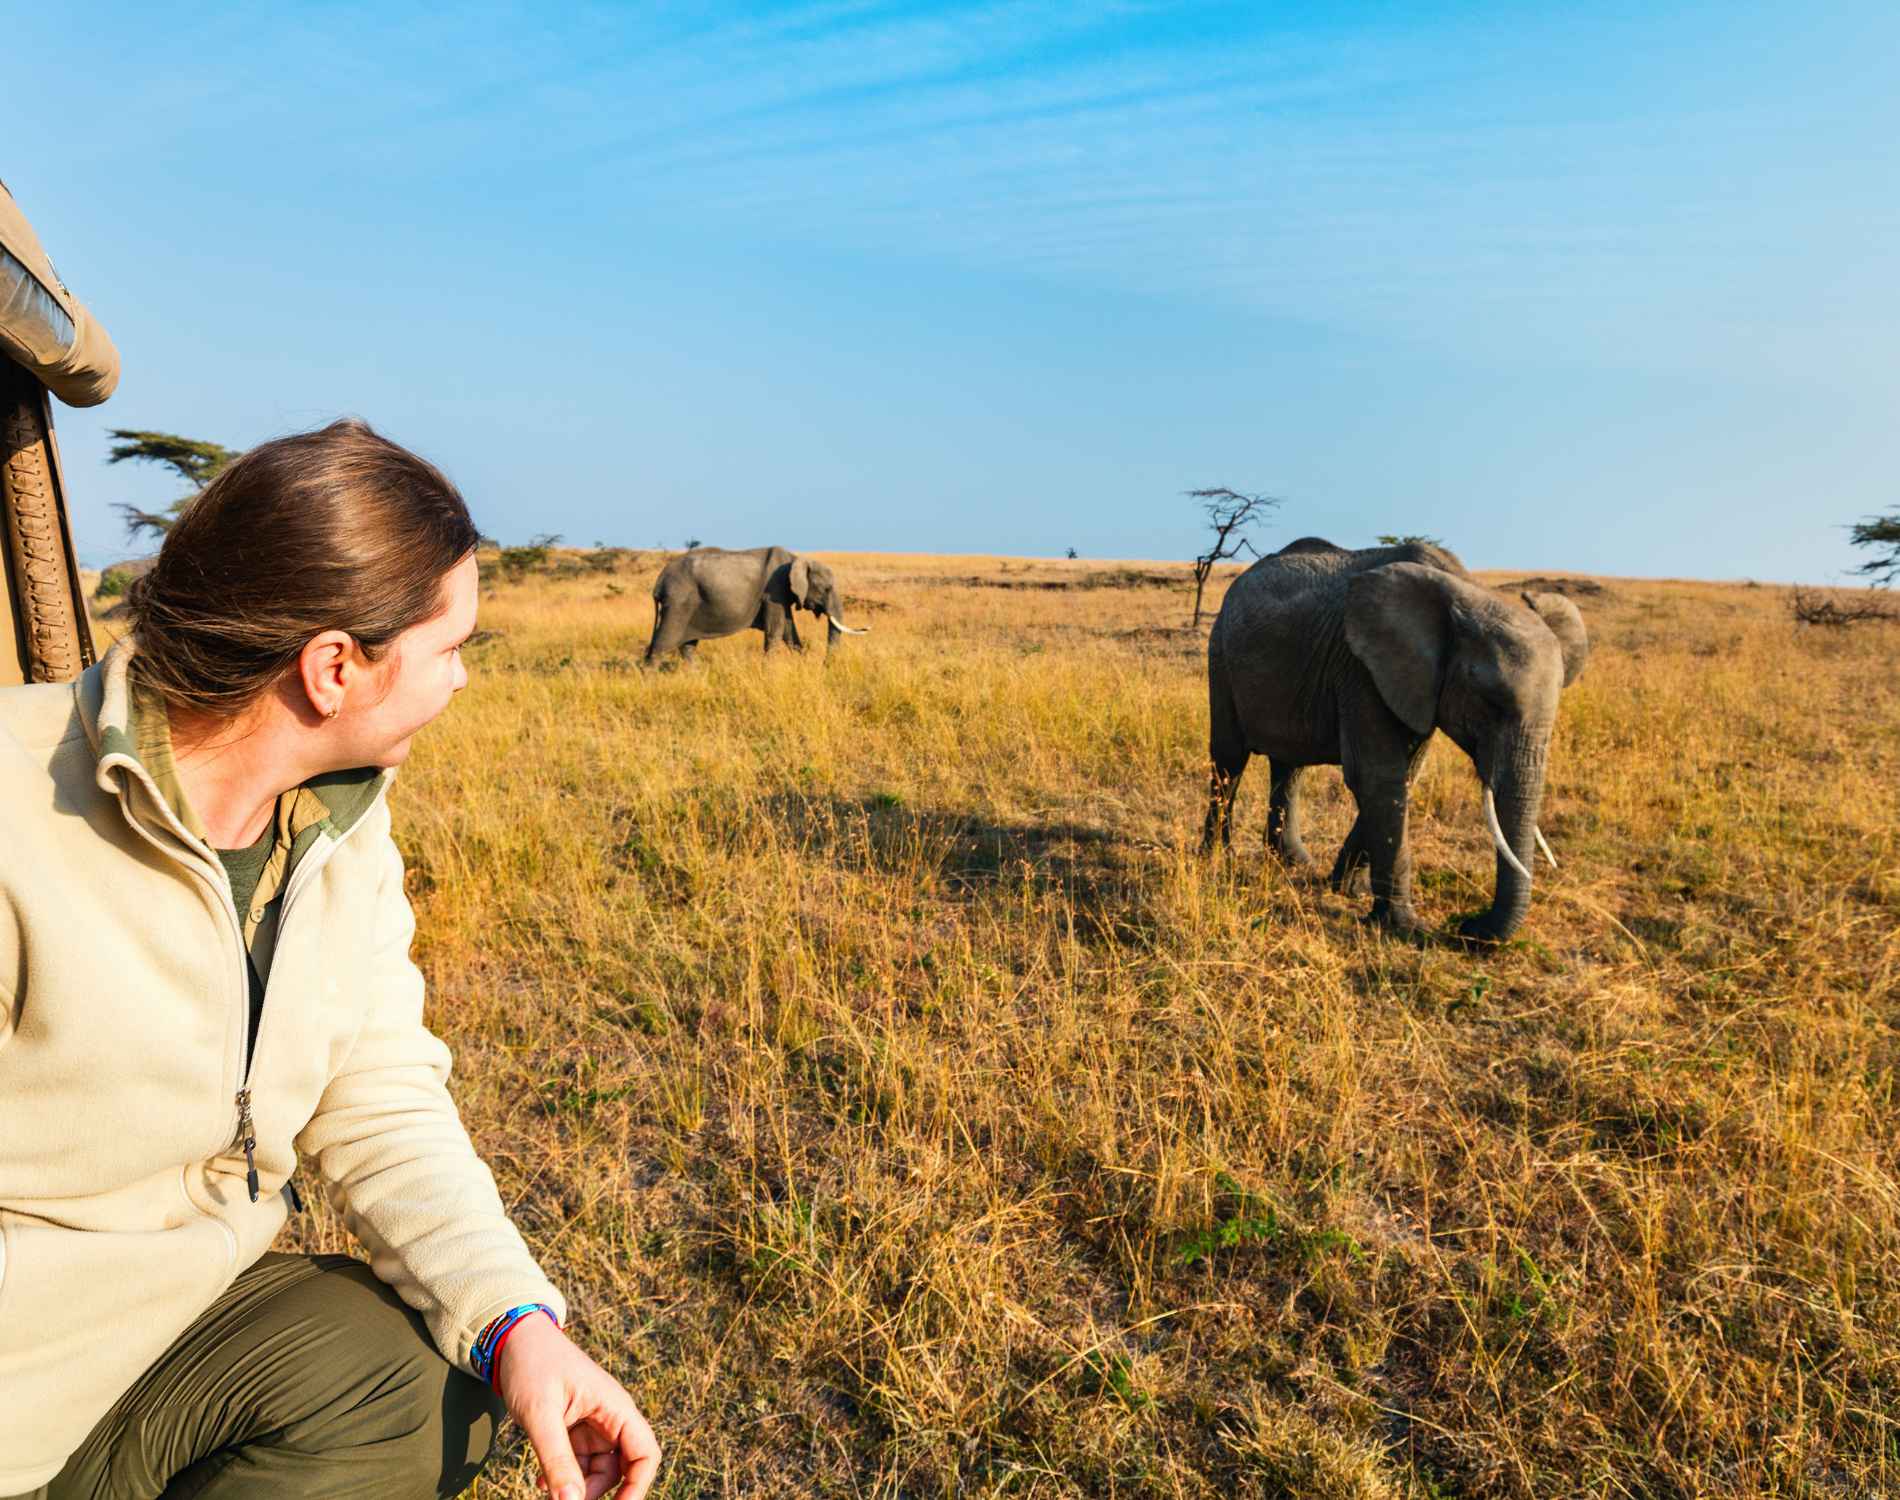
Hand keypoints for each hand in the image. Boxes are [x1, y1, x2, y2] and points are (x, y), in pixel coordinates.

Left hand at [495, 1314, 660, 1499]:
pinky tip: (541, 1483)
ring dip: (577, 1487)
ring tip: (545, 1489)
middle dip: (597, 1492)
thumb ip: (557, 1460)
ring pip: (598, 1470)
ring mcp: (593, 1425)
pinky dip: (564, 1478)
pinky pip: (578, 1463)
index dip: (637, 1487)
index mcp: (615, 1407)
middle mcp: (610, 1417)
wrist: (512, 1339)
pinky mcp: (575, 1429)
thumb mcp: (541, 1415)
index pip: (645, 1454)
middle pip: (621, 1468)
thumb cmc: (532, 1365)